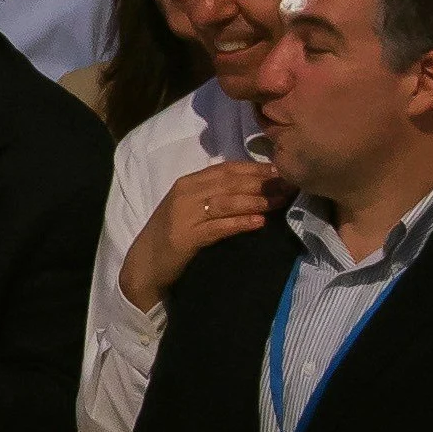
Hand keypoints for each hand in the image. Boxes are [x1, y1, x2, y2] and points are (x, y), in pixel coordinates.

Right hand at [121, 162, 280, 309]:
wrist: (145, 263)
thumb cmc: (172, 235)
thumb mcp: (191, 208)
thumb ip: (214, 196)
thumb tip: (253, 188)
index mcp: (187, 182)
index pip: (226, 169)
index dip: (254, 168)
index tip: (280, 170)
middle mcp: (185, 193)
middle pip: (228, 183)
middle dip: (260, 182)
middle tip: (287, 185)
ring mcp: (184, 214)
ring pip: (225, 202)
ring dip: (254, 201)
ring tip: (278, 202)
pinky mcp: (185, 237)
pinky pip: (217, 227)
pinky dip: (239, 223)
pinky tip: (258, 223)